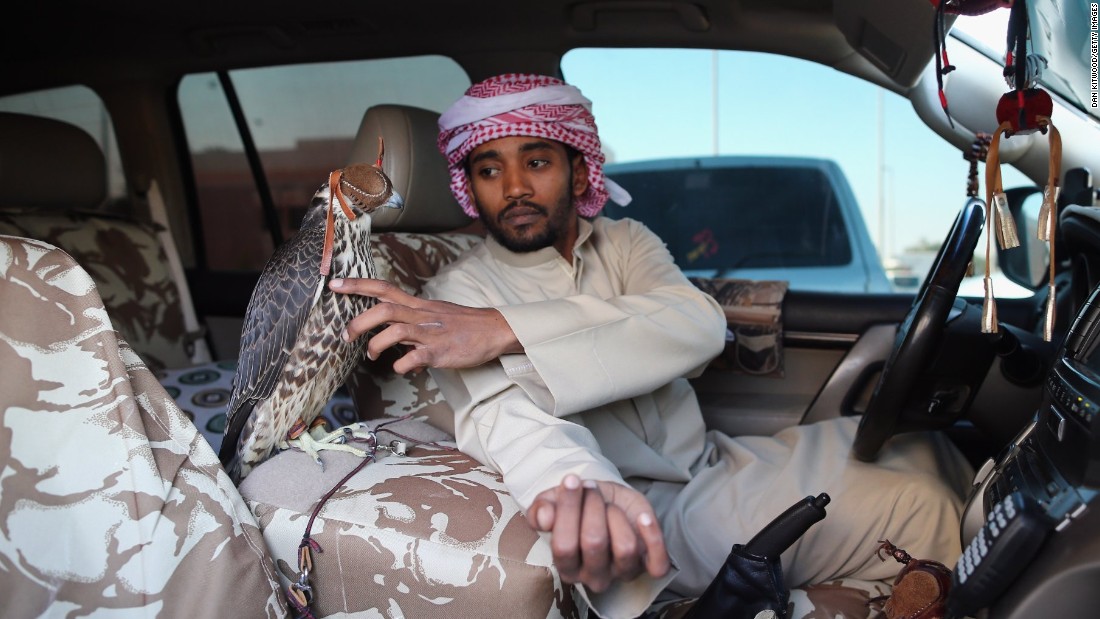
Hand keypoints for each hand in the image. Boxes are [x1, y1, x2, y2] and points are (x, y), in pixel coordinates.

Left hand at [330, 278, 521, 373]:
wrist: (493, 330)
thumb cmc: (462, 325)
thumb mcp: (433, 315)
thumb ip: (409, 322)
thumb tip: (388, 334)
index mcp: (417, 305)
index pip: (383, 288)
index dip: (357, 285)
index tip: (334, 284)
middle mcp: (421, 315)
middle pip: (384, 308)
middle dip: (359, 321)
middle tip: (346, 335)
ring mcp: (430, 333)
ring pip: (396, 331)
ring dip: (376, 344)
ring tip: (371, 356)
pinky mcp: (439, 351)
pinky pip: (414, 358)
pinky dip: (402, 365)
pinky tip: (402, 368)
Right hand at [527, 474, 669, 592]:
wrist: (609, 502)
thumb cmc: (580, 506)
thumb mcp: (556, 501)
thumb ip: (542, 509)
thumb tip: (544, 517)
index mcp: (567, 566)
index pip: (564, 547)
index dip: (568, 511)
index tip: (572, 480)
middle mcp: (594, 576)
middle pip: (594, 544)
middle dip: (593, 506)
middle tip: (591, 487)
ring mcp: (623, 573)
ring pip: (625, 548)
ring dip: (617, 516)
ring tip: (611, 505)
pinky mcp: (648, 566)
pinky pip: (657, 564)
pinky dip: (652, 538)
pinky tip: (643, 518)